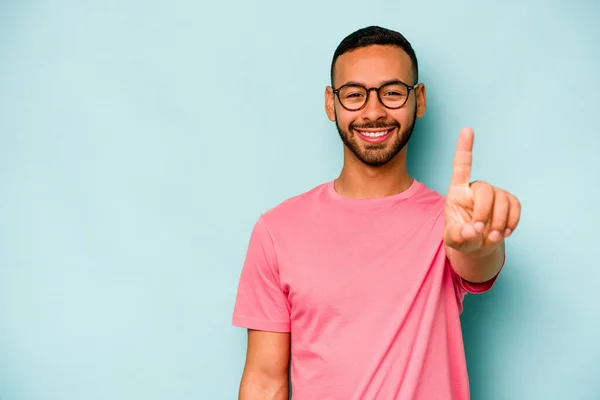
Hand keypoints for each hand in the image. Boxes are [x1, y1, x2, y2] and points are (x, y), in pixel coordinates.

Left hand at [443, 127, 520, 254]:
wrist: (478, 245)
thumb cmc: (461, 237)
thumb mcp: (453, 240)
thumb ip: (457, 236)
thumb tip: (470, 231)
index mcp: (458, 192)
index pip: (461, 166)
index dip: (464, 148)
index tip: (467, 129)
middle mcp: (476, 189)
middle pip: (485, 189)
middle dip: (483, 211)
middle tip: (479, 231)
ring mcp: (494, 194)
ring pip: (502, 199)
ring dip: (499, 221)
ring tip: (492, 237)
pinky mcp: (508, 202)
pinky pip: (515, 206)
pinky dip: (512, 221)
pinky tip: (505, 233)